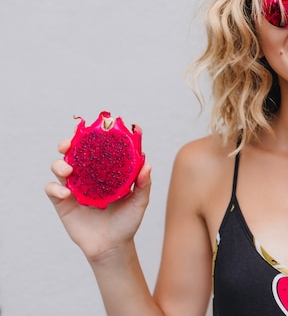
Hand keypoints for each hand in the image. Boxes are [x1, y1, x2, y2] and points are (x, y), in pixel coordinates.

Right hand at [45, 139, 151, 260]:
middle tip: (68, 144)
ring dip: (60, 164)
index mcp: (105, 171)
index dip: (93, 137)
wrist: (113, 247)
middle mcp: (88, 176)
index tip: (95, 129)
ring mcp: (74, 189)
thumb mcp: (139, 202)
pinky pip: (52, 190)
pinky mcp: (63, 203)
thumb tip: (147, 164)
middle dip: (67, 144)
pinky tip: (66, 193)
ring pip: (59, 168)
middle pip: (73, 153)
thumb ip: (143, 184)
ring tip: (68, 170)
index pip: (96, 149)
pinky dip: (55, 188)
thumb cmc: (127, 223)